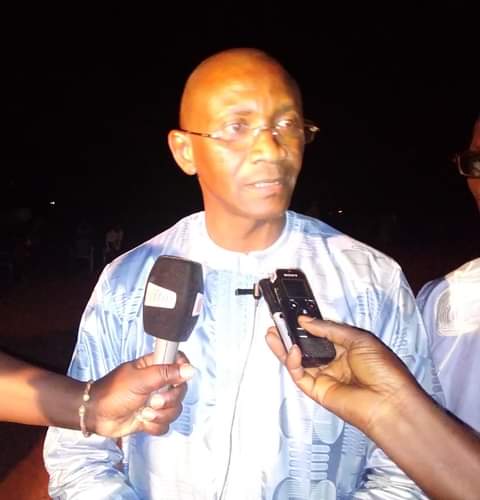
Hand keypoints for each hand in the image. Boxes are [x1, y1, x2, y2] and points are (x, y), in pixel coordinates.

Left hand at [87, 352, 193, 437]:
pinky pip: (166, 424)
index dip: (182, 370)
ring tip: (143, 413)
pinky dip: (155, 426)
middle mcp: (158, 383)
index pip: (179, 361)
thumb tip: (190, 370)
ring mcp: (156, 401)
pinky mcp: (153, 418)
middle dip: (169, 400)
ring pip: (175, 409)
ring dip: (160, 415)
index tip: (178, 379)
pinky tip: (142, 422)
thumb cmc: (113, 392)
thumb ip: (165, 374)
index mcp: (155, 366)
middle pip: (180, 390)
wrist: (96, 415)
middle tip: (153, 401)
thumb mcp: (140, 380)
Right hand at [266, 317, 419, 433]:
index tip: (295, 316)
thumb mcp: (358, 339)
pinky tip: (291, 349)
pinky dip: (292, 362)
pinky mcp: (318, 391)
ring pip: (299, 361)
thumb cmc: (385, 372)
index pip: (321, 333)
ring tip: (273, 333)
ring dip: (285, 347)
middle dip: (291, 335)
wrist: (390, 402)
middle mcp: (335, 363)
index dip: (308, 325)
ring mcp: (326, 377)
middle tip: (278, 323)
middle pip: (307, 347)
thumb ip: (329, 329)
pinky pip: (299, 375)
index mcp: (348, 348)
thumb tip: (307, 321)